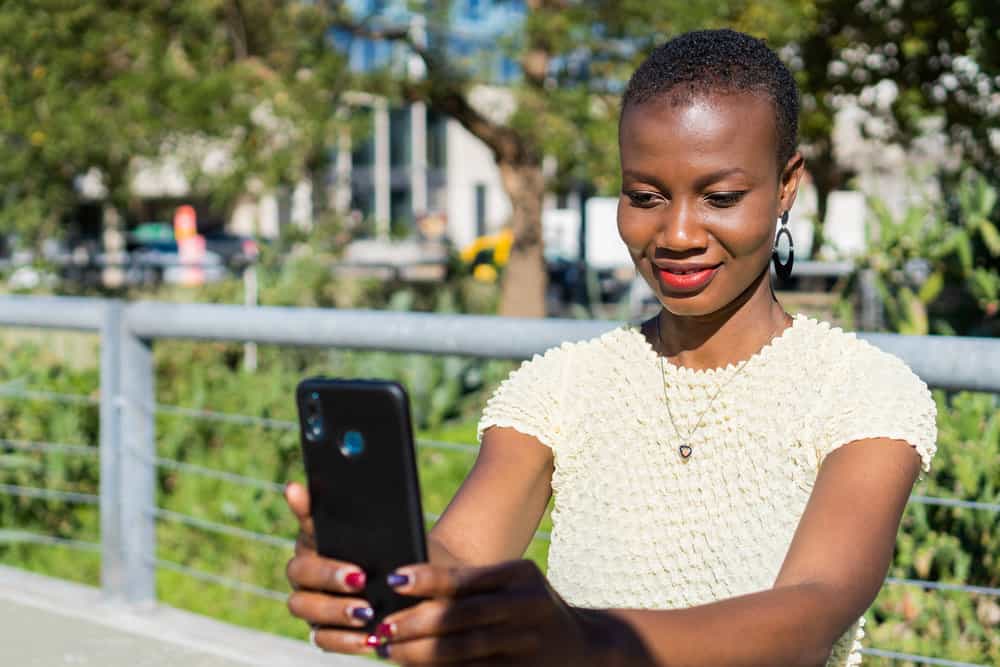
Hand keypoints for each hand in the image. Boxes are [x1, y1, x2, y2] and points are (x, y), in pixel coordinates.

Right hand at [284, 481, 378, 654]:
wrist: (408, 580)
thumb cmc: (389, 548)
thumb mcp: (382, 527)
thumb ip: (351, 510)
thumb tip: (305, 485)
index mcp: (314, 537)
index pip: (304, 525)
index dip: (306, 519)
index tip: (327, 521)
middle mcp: (305, 570)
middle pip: (299, 572)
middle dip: (328, 575)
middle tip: (360, 578)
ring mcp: (310, 601)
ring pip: (304, 607)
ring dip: (334, 610)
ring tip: (367, 611)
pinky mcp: (322, 631)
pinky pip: (322, 639)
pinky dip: (344, 641)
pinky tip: (369, 638)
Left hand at [372, 559, 599, 665]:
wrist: (584, 648)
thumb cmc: (530, 607)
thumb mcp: (513, 585)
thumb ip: (470, 585)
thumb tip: (405, 588)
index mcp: (520, 575)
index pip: (465, 578)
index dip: (427, 580)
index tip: (394, 580)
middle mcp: (526, 606)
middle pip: (460, 616)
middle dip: (414, 623)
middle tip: (380, 627)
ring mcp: (526, 644)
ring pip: (462, 651)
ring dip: (419, 653)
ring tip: (388, 650)